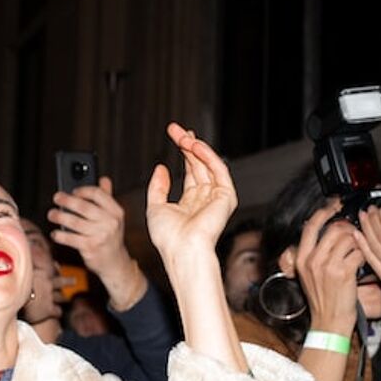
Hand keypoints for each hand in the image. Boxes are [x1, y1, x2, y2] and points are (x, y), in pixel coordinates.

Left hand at [48, 176, 145, 309]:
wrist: (115, 263)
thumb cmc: (111, 237)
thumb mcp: (113, 217)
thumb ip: (107, 198)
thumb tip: (104, 179)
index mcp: (116, 212)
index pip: (98, 194)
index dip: (83, 190)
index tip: (73, 191)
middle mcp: (110, 223)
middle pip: (84, 207)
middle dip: (67, 201)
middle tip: (56, 198)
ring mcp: (101, 236)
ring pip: (75, 222)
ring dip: (60, 217)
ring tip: (52, 214)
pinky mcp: (91, 248)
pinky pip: (71, 239)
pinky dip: (61, 235)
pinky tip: (55, 233)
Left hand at [146, 123, 236, 268]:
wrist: (182, 250)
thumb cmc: (168, 238)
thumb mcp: (155, 207)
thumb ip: (158, 187)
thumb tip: (161, 168)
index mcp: (190, 203)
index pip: (190, 170)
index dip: (183, 152)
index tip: (174, 135)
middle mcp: (205, 199)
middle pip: (199, 164)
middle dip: (188, 145)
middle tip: (177, 130)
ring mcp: (216, 197)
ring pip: (208, 164)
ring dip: (196, 147)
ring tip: (183, 136)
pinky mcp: (226, 196)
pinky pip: (218, 169)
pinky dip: (208, 155)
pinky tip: (195, 145)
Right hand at [293, 202, 363, 335]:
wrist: (329, 322)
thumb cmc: (323, 300)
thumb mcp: (309, 275)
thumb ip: (314, 254)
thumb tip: (329, 232)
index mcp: (302, 258)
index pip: (311, 225)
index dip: (324, 212)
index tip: (334, 205)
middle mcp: (312, 260)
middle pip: (333, 229)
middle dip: (348, 229)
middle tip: (354, 235)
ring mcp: (327, 266)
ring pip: (348, 239)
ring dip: (358, 243)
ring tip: (358, 253)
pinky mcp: (344, 272)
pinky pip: (358, 253)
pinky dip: (364, 256)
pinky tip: (363, 263)